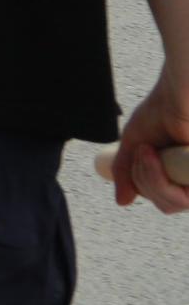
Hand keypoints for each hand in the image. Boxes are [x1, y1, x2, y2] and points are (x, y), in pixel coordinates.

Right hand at [110, 94, 188, 213]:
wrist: (173, 98)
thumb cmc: (157, 114)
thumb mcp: (133, 145)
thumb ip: (126, 173)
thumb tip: (123, 202)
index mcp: (175, 175)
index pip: (161, 199)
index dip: (143, 183)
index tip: (139, 153)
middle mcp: (188, 180)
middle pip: (167, 205)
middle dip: (145, 180)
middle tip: (144, 151)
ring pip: (173, 203)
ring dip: (151, 178)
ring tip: (150, 150)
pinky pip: (180, 197)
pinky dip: (160, 179)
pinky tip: (160, 156)